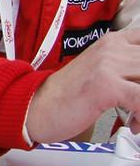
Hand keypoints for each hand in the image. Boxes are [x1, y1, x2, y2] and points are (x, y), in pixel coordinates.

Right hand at [26, 28, 139, 144]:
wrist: (36, 105)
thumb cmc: (70, 95)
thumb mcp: (103, 71)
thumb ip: (128, 69)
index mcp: (114, 41)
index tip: (137, 82)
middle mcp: (113, 48)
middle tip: (138, 104)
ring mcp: (108, 65)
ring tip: (138, 118)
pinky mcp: (105, 85)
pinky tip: (135, 125)